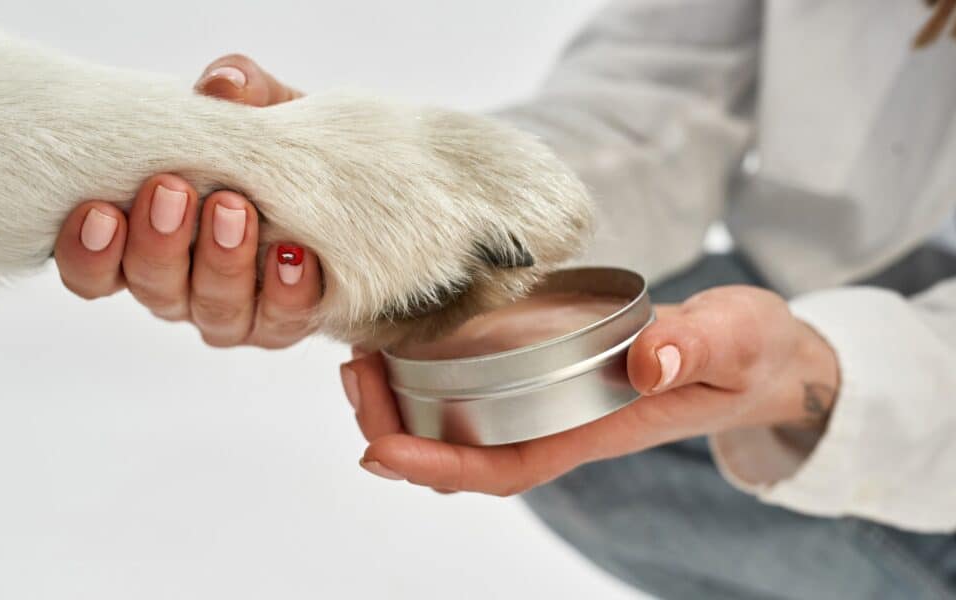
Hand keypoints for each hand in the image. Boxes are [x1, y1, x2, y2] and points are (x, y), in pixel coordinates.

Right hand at [54, 56, 317, 347]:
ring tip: (234, 210)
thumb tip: (223, 84)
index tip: (99, 210)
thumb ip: (238, 88)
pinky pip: (281, 320)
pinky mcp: (285, 322)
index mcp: (144, 240)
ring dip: (222, 261)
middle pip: (152, 287)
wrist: (345, 179)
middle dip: (159, 242)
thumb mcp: (260, 107)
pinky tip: (294, 254)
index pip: (91, 268)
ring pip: (213, 310)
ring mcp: (232, 310)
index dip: (86, 250)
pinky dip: (287, 289)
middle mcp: (180, 286)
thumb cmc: (278, 145)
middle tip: (173, 190)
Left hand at [340, 286, 839, 494]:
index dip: (436, 467)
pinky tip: (410, 343)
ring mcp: (558, 402)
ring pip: (464, 425)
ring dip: (405, 404)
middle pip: (464, 453)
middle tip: (355, 375)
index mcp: (597, 428)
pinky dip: (435, 375)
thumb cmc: (749, 355)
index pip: (503, 467)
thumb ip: (697, 347)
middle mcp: (565, 423)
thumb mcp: (736, 340)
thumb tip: (648, 361)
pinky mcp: (557, 375)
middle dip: (398, 429)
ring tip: (362, 362)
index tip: (377, 447)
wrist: (765, 358)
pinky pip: (483, 392)